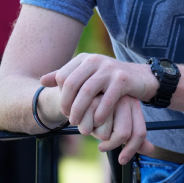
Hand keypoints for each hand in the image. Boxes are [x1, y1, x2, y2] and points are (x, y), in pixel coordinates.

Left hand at [40, 53, 158, 129]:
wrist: (141, 77)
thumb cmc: (109, 80)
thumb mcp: (88, 76)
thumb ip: (66, 77)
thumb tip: (42, 81)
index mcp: (84, 59)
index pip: (63, 76)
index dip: (60, 95)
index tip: (64, 109)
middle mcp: (95, 60)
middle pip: (72, 84)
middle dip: (67, 104)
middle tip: (69, 119)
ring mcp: (109, 68)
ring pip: (87, 91)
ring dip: (81, 110)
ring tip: (79, 123)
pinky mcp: (122, 79)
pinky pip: (107, 98)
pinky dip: (100, 112)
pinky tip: (97, 121)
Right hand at [84, 95, 153, 163]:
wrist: (81, 95)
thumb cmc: (101, 113)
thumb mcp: (119, 124)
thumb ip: (133, 137)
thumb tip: (151, 150)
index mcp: (134, 106)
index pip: (139, 132)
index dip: (131, 150)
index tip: (122, 161)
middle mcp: (125, 100)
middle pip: (123, 134)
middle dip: (110, 145)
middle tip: (102, 145)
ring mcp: (109, 99)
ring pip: (104, 134)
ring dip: (95, 134)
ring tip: (91, 124)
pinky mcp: (92, 99)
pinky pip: (89, 128)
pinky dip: (84, 129)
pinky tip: (81, 120)